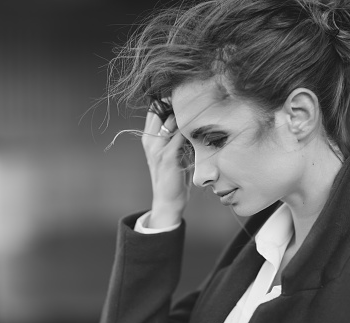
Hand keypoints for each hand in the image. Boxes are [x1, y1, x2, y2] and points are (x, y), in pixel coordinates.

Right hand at [142, 109, 191, 228]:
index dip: (166, 100)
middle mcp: (150, 141)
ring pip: (169, 121)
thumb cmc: (174, 175)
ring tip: (200, 108)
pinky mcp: (167, 157)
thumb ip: (177, 136)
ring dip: (184, 114)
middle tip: (193, 97)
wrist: (168, 200)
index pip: (154, 111)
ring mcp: (157, 149)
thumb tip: (193, 119)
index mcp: (149, 138)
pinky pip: (179, 136)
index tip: (183, 95)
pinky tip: (200, 127)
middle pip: (158, 111)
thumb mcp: (173, 152)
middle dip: (174, 102)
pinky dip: (189, 129)